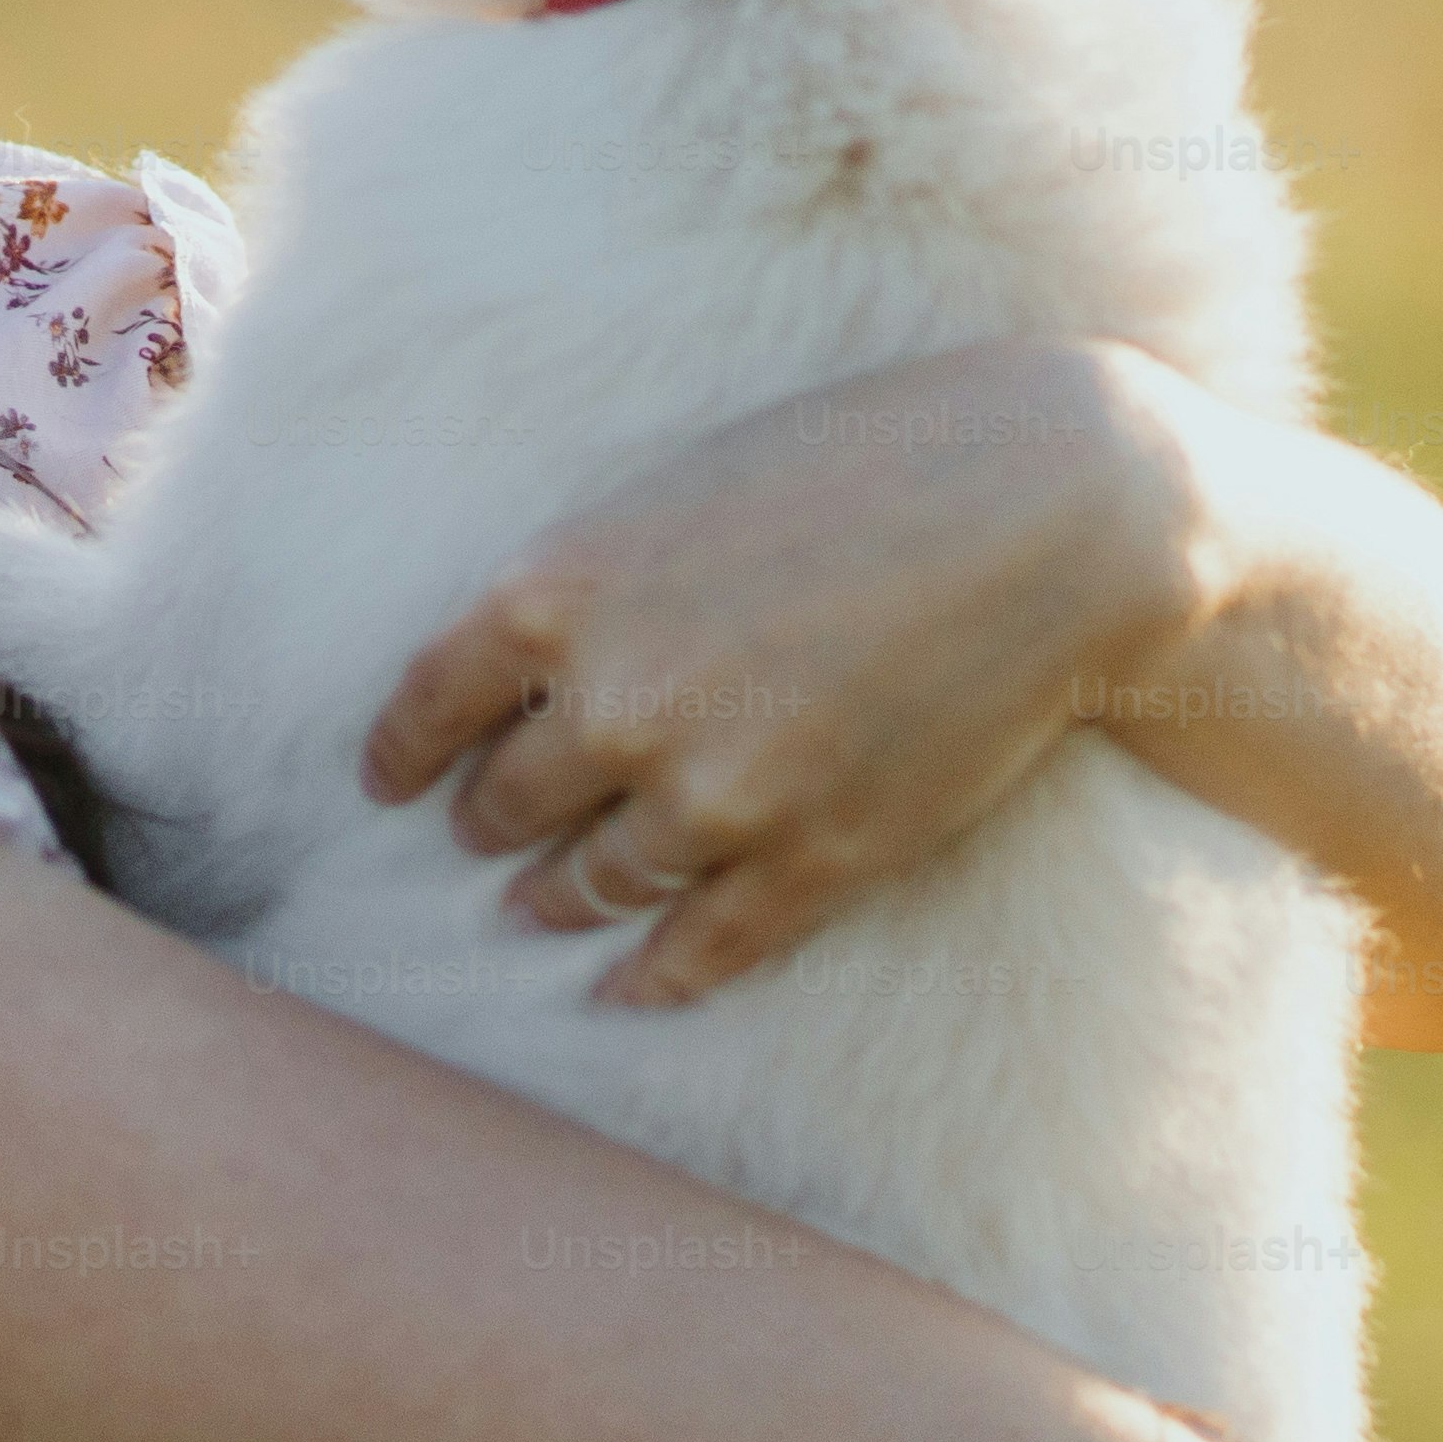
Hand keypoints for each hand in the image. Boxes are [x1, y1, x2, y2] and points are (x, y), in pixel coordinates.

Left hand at [363, 336, 1442, 1043]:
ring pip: (595, 882)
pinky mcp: (816, 857)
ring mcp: (717, 794)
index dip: (399, 752)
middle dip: (485, 819)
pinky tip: (629, 983)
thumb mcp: (683, 487)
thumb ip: (589, 579)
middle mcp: (617, 704)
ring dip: (558, 897)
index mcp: (560, 588)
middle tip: (478, 831)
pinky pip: (703, 945)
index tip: (388, 779)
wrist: (1054, 514)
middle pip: (502, 803)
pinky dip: (655, 972)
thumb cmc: (865, 458)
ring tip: (543, 902)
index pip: (426, 705)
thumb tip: (516, 661)